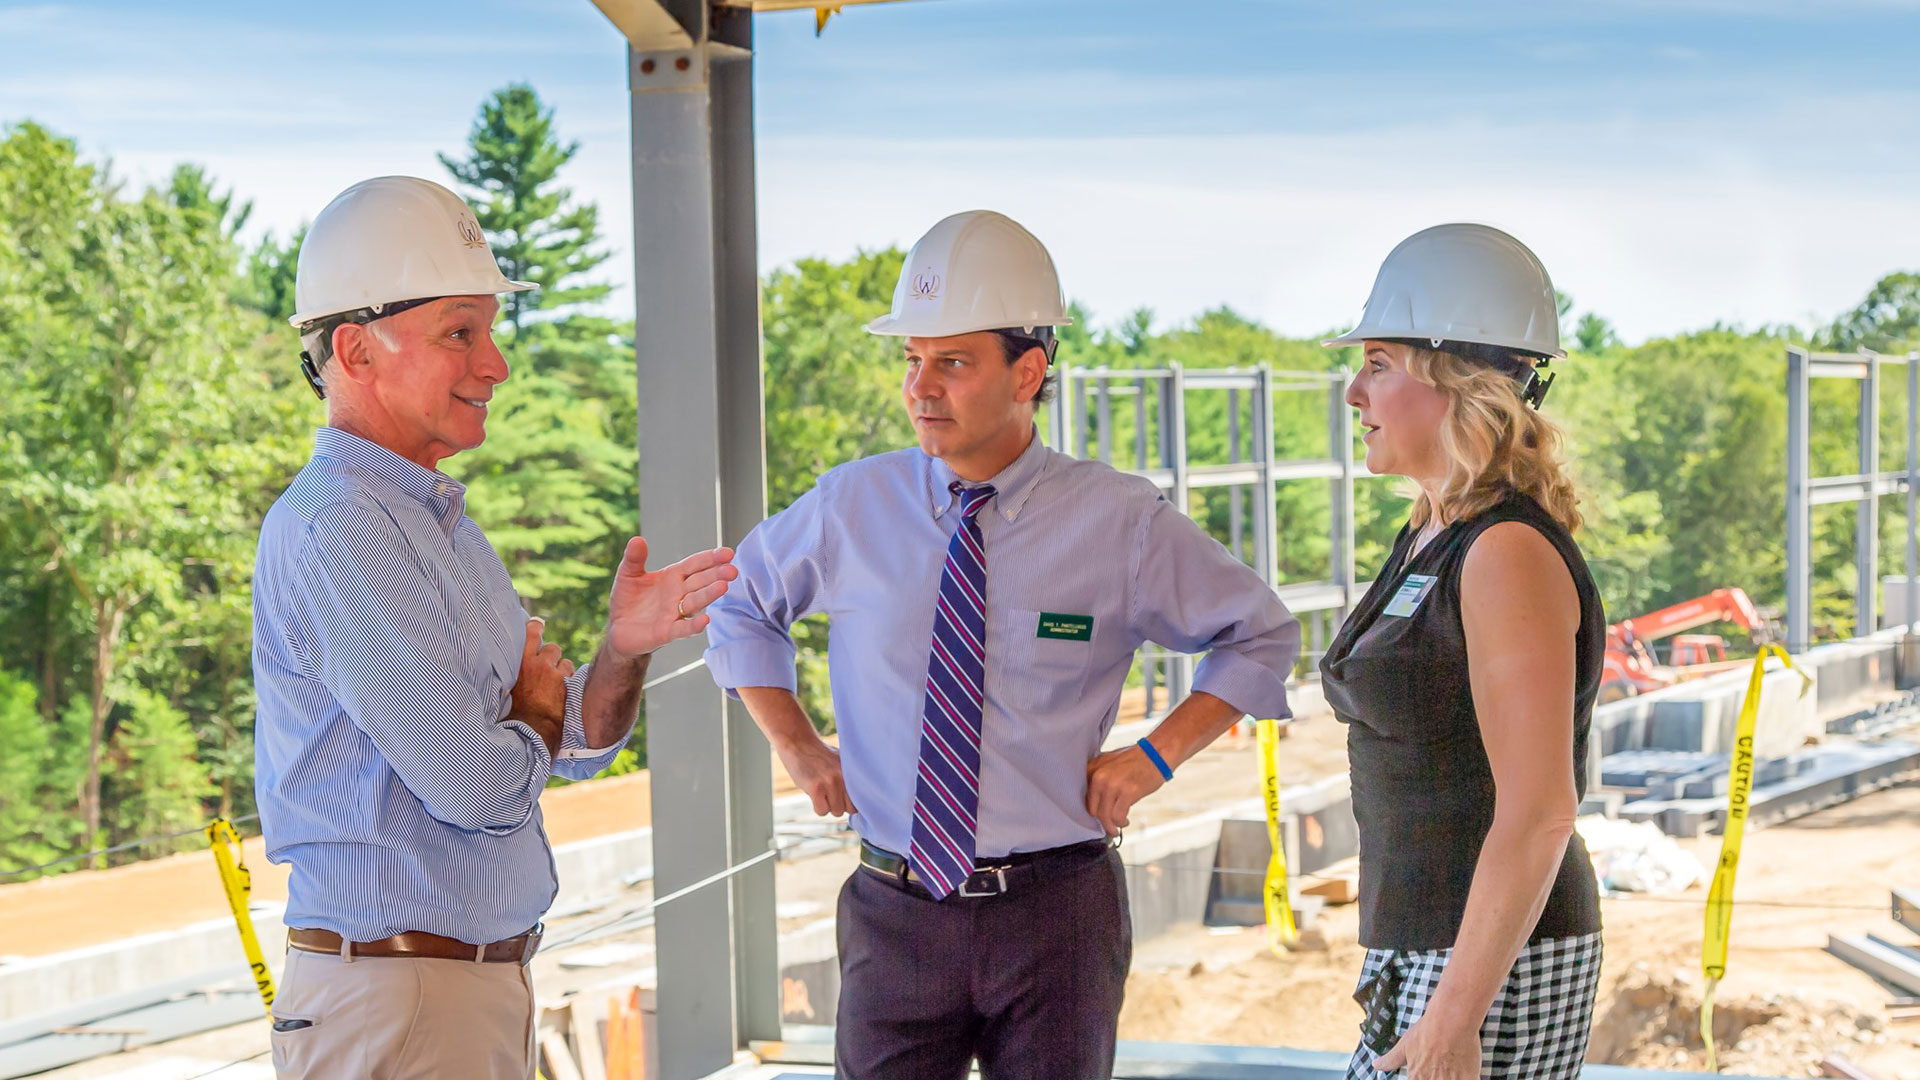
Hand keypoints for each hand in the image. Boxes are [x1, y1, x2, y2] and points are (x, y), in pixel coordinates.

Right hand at [510, 617, 571, 757]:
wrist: (530, 729)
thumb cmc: (513, 712)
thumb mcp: (505, 688)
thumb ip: (510, 673)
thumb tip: (507, 670)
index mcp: (519, 663)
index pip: (531, 633)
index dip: (536, 626)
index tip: (538, 625)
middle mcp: (537, 663)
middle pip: (551, 646)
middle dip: (550, 655)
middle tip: (546, 667)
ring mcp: (553, 672)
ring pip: (563, 659)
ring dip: (561, 667)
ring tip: (554, 682)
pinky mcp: (565, 682)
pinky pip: (570, 670)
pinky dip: (568, 678)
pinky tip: (563, 688)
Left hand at [605, 538, 738, 658]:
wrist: (617, 628)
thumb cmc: (627, 600)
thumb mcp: (628, 574)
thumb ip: (634, 558)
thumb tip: (637, 540)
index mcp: (673, 577)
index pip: (695, 565)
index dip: (711, 559)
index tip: (727, 553)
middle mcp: (679, 594)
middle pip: (701, 582)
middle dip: (717, 575)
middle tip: (732, 570)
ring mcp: (675, 613)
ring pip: (696, 602)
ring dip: (709, 594)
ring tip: (723, 586)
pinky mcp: (668, 632)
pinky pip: (683, 629)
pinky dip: (694, 626)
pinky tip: (705, 620)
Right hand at [777, 732, 855, 817]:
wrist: (798, 743)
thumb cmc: (820, 755)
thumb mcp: (840, 762)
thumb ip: (850, 779)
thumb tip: (859, 804)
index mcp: (852, 771)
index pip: (860, 800)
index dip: (850, 803)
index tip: (843, 798)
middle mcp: (844, 777)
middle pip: (848, 809)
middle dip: (839, 805)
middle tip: (829, 792)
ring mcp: (831, 782)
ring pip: (836, 811)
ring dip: (827, 805)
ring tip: (820, 789)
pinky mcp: (816, 788)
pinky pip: (822, 811)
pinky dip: (817, 806)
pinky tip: (813, 793)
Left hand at [1085, 745, 1167, 833]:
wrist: (1156, 753)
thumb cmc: (1134, 760)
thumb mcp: (1108, 762)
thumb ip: (1097, 777)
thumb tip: (1094, 802)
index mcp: (1093, 768)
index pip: (1083, 797)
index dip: (1092, 811)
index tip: (1098, 817)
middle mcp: (1099, 776)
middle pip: (1093, 809)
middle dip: (1101, 822)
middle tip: (1108, 826)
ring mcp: (1113, 784)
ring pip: (1104, 816)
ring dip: (1111, 827)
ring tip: (1116, 828)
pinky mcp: (1128, 792)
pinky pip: (1118, 816)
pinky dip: (1121, 823)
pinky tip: (1125, 821)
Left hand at [1374, 1013, 1480, 1079]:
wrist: (1450, 1022)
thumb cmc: (1426, 1031)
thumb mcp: (1405, 1045)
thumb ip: (1391, 1059)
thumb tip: (1375, 1065)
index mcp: (1416, 1077)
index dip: (1420, 1077)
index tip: (1427, 1072)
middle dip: (1437, 1076)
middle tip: (1440, 1067)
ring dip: (1451, 1077)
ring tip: (1451, 1069)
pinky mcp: (1469, 1079)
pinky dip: (1468, 1078)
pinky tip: (1467, 1073)